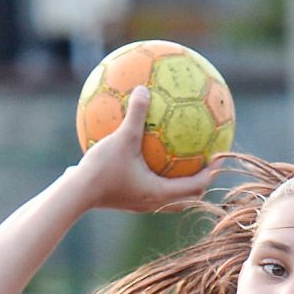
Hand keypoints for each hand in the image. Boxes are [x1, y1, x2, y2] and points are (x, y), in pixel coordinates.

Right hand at [73, 88, 222, 213]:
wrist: (74, 195)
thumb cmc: (100, 170)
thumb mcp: (121, 138)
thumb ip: (136, 115)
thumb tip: (144, 89)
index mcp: (160, 192)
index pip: (196, 186)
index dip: (211, 172)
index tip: (220, 156)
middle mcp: (153, 202)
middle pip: (187, 196)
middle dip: (199, 180)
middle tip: (206, 160)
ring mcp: (140, 204)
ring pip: (169, 196)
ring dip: (178, 181)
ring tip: (181, 161)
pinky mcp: (126, 200)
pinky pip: (148, 188)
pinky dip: (155, 176)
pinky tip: (145, 157)